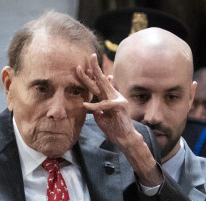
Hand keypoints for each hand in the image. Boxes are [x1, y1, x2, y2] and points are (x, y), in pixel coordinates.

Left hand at [77, 54, 161, 186]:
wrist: (125, 138)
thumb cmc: (113, 129)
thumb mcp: (101, 117)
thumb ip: (97, 108)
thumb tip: (90, 102)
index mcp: (109, 97)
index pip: (100, 84)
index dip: (91, 76)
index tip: (83, 67)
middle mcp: (114, 95)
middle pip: (102, 80)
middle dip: (94, 68)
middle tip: (89, 56)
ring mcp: (118, 99)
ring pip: (102, 86)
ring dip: (90, 78)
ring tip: (81, 70)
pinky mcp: (119, 106)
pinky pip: (104, 104)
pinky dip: (94, 105)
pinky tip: (85, 105)